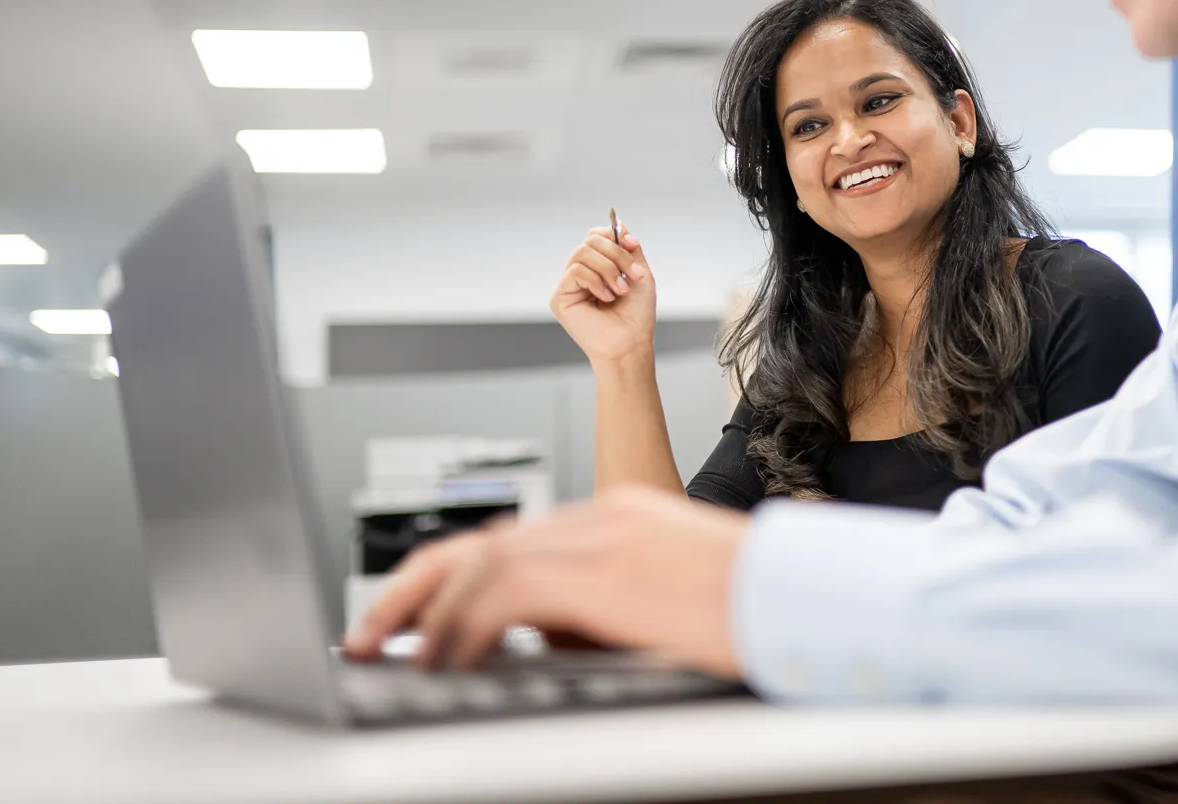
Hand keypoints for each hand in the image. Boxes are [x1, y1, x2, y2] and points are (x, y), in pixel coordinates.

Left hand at [342, 486, 747, 679]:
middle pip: (479, 543)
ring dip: (423, 613)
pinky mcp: (608, 571)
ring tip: (386, 653)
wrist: (811, 593)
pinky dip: (463, 628)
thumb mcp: (660, 607)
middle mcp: (602, 516)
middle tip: (366, 632)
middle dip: (411, 588)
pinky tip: (445, 661)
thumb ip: (596, 613)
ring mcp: (604, 537)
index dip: (449, 581)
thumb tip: (538, 643)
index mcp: (615, 519)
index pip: (510, 542)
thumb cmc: (752, 608)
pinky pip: (507, 594)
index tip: (411, 619)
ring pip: (480, 563)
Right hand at [549, 222, 655, 363]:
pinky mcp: (560, 297)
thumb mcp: (639, 274)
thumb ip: (629, 249)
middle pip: (589, 241)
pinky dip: (595, 281)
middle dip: (616, 253)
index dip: (612, 236)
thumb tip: (619, 224)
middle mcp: (580, 274)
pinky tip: (605, 298)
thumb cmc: (636, 315)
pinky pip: (575, 271)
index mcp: (597, 268)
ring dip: (608, 269)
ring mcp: (568, 286)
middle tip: (633, 275)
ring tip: (619, 290)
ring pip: (582, 253)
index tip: (632, 245)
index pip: (595, 237)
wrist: (631, 343)